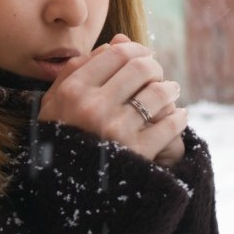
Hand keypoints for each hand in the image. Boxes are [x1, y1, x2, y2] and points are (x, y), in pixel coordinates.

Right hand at [38, 34, 187, 162]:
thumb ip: (78, 69)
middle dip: (154, 67)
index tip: (142, 55)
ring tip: (170, 91)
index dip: (136, 50)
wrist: (64, 191)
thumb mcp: (55, 102)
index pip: (116, 54)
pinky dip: (179, 117)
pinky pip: (169, 124)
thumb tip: (117, 43)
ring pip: (158, 93)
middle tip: (157, 73)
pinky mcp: (136, 152)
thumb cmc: (59, 138)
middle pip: (140, 68)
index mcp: (72, 90)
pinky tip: (178, 116)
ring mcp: (115, 130)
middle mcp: (93, 106)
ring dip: (170, 89)